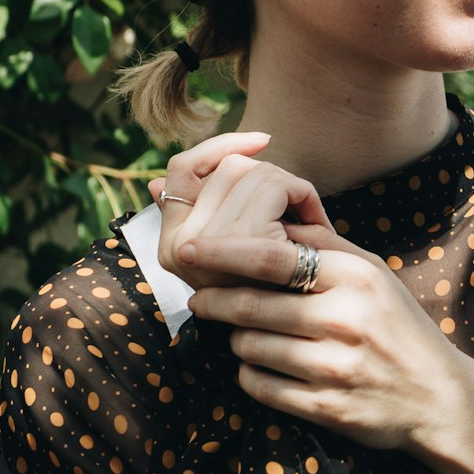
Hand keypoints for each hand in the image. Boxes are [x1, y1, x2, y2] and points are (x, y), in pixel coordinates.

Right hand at [151, 132, 333, 287]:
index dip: (217, 148)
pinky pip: (274, 184)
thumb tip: (155, 184)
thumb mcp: (238, 246)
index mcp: (172, 246)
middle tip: (295, 207)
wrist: (318, 331)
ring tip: (306, 219)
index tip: (260, 142)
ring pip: (252, 171)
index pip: (180, 171)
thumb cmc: (282, 286)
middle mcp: (180, 246)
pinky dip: (303, 194)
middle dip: (268, 176)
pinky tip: (316, 223)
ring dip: (288, 186)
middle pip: (226, 168)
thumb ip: (199, 213)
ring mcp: (208, 245)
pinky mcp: (241, 241)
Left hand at [182, 231, 465, 454]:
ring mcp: (335, 367)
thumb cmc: (398, 325)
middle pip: (252, 305)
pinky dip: (250, 374)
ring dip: (237, 339)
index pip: (273, 258)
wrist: (438, 397)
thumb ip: (325, 244)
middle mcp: (345, 320)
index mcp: (355, 277)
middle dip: (215, 301)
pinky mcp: (325, 408)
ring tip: (246, 334)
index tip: (191, 250)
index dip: (224, 252)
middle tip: (199, 298)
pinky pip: (260, 386)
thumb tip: (272, 217)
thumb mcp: (373, 273)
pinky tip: (262, 366)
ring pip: (250, 347)